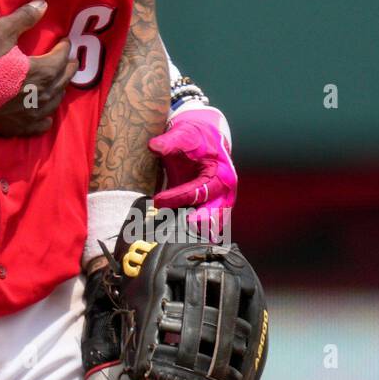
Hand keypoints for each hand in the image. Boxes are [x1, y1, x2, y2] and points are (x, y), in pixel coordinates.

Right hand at [0, 1, 77, 135]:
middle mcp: (41, 95)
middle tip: (68, 60)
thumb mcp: (1, 32)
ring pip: (55, 102)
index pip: (61, 58)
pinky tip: (44, 114)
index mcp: (41, 71)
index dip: (64, 48)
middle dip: (67, 68)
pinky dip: (45, 118)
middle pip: (63, 81)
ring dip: (59, 90)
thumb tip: (43, 4)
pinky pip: (40, 125)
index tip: (64, 41)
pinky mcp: (16, 126)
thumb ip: (24, 18)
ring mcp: (29, 114)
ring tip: (58, 82)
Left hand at [149, 106, 236, 240]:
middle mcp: (224, 191)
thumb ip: (169, 142)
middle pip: (216, 213)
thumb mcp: (183, 135)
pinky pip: (207, 225)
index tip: (157, 201)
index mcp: (221, 174)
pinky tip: (183, 244)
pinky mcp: (211, 209)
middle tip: (183, 232)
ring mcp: (219, 202)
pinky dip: (197, 233)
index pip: (199, 190)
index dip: (178, 197)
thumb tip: (154, 146)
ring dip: (199, 233)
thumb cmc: (194, 137)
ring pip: (214, 223)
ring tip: (182, 244)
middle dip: (201, 224)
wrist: (204, 138)